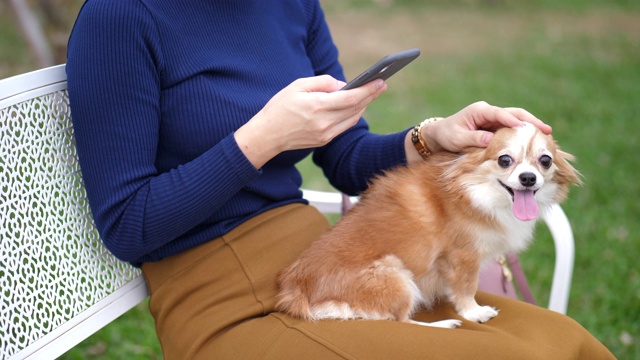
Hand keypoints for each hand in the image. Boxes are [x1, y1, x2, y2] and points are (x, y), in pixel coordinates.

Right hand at [235, 75, 386, 167]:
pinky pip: (344, 126)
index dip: (368, 89)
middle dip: (371, 95)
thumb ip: (322, 82)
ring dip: (364, 105)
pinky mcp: (324, 140)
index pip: (350, 98)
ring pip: (352, 118)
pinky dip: (353, 115)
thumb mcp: (297, 86)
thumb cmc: (279, 107)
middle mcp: (323, 122)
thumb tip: (343, 85)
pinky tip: (357, 106)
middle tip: (382, 84)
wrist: (267, 135)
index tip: (380, 80)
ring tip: (371, 93)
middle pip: (356, 108)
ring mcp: (325, 134)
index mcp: (316, 106)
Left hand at [417, 101, 551, 155]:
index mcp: (480, 111)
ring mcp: (493, 119)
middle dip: (530, 121)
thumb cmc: (447, 135)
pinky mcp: (494, 127)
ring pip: (515, 120)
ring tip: (546, 134)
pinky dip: (522, 133)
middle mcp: (489, 112)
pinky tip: (533, 140)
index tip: (526, 127)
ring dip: (530, 127)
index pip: (500, 114)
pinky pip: (511, 128)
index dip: (514, 120)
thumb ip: (475, 139)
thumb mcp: (458, 138)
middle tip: (546, 130)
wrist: (440, 135)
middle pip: (514, 113)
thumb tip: (492, 141)